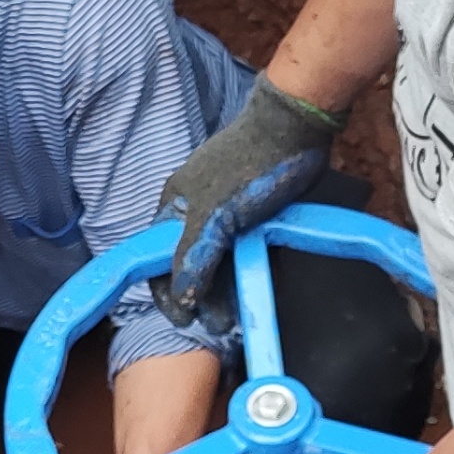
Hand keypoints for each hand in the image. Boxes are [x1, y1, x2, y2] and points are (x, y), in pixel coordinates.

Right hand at [154, 76, 338, 324]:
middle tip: (218, 326)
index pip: (157, 260)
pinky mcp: (252, 213)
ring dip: (224, 290)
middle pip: (188, 265)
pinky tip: (254, 288)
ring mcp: (224, 212)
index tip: (184, 322)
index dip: (167, 293)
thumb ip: (194, 258)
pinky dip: (244, 271)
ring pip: (217, 261)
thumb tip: (181, 299)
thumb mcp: (214, 216)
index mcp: (175, 207)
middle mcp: (194, 210)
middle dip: (200, 298)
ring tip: (236, 316)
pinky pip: (242, 251)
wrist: (295, 127)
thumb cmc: (249, 166)